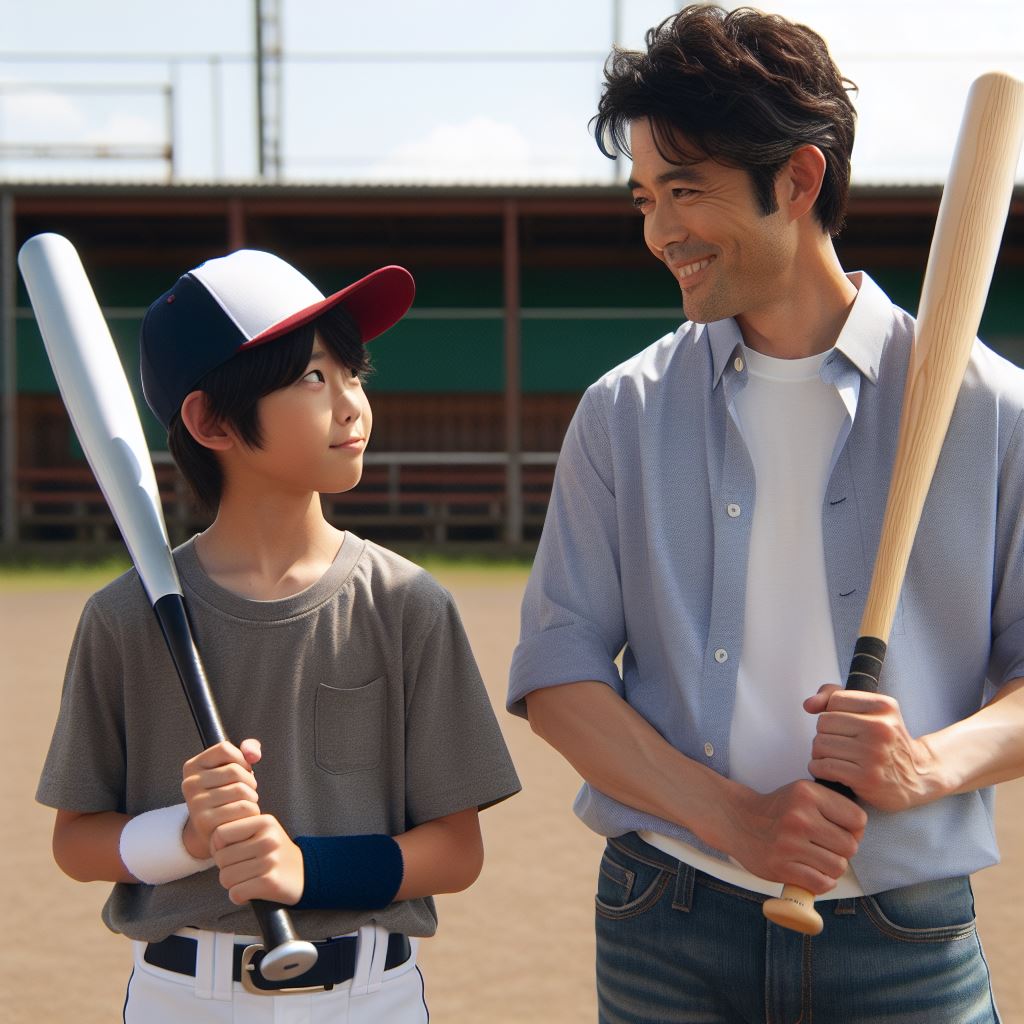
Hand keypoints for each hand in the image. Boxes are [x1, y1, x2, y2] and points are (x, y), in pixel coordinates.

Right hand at [181, 738, 261, 858]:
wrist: (213, 831)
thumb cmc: (227, 794)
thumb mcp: (233, 767)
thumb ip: (248, 750)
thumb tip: (254, 755)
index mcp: (192, 766)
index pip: (224, 749)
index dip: (241, 759)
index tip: (241, 771)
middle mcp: (190, 784)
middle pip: (235, 771)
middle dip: (249, 781)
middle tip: (246, 792)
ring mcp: (195, 803)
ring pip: (241, 790)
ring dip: (252, 797)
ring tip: (245, 803)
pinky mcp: (206, 822)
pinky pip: (243, 808)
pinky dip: (252, 811)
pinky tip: (244, 817)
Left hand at [210, 813, 303, 905]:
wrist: (304, 873)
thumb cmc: (274, 852)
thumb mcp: (262, 831)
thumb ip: (239, 830)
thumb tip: (212, 841)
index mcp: (264, 822)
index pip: (220, 833)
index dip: (216, 845)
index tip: (227, 851)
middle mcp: (268, 839)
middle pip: (221, 858)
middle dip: (225, 867)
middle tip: (240, 868)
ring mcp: (270, 861)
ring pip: (226, 877)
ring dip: (231, 883)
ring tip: (245, 879)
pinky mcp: (270, 882)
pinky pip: (236, 893)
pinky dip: (238, 896)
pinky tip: (249, 891)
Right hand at [722, 778, 866, 894]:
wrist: (738, 821)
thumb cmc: (778, 810)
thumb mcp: (802, 793)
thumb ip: (832, 805)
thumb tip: (860, 831)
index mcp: (807, 794)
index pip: (858, 819)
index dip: (854, 829)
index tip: (841, 831)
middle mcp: (799, 817)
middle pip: (850, 846)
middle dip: (842, 850)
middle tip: (826, 846)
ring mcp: (789, 843)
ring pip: (838, 867)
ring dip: (831, 867)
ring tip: (816, 859)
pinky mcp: (781, 867)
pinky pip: (821, 883)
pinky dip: (821, 882)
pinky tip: (811, 872)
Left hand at [805, 685, 943, 810]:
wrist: (918, 777)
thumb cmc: (886, 742)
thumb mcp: (872, 711)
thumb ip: (835, 697)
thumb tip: (808, 705)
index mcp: (884, 706)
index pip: (835, 700)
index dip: (832, 713)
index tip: (843, 725)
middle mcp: (881, 728)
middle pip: (824, 722)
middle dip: (824, 734)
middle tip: (837, 744)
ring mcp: (874, 754)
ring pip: (820, 744)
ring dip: (819, 753)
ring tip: (834, 757)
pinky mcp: (866, 778)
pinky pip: (824, 767)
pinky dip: (819, 768)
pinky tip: (830, 770)